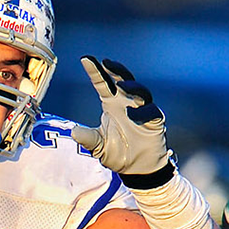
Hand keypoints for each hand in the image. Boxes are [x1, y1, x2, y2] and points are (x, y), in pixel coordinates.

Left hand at [71, 57, 173, 185]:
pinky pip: (151, 111)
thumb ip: (87, 138)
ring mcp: (142, 110)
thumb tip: (74, 132)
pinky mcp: (154, 121)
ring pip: (140, 92)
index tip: (85, 59)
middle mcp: (126, 103)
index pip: (102, 83)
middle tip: (107, 62)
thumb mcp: (97, 146)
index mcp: (111, 104)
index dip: (95, 71)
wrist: (136, 169)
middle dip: (116, 70)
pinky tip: (133, 114)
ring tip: (122, 85)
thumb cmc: (117, 153)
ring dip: (132, 87)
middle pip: (123, 80)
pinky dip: (142, 111)